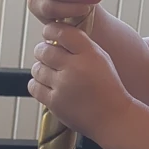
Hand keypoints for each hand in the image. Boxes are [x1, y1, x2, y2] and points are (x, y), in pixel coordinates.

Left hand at [29, 21, 133, 138]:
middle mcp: (75, 68)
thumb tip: (55, 35)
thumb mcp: (101, 60)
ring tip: (51, 74)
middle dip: (42, 51)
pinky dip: (37, 84)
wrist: (114, 118)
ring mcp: (63, 86)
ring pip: (37, 68)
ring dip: (41, 69)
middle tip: (46, 55)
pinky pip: (34, 86)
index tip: (48, 34)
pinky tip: (48, 85)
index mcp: (89, 54)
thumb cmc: (107, 88)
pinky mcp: (55, 102)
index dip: (50, 30)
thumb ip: (81, 46)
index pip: (62, 32)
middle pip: (44, 50)